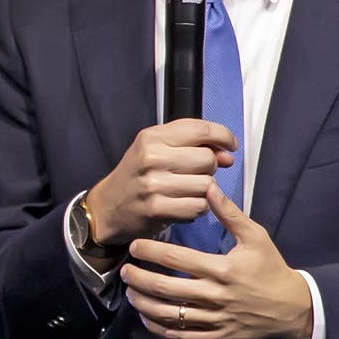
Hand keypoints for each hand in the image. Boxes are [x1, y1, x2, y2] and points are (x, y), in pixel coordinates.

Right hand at [86, 119, 236, 245]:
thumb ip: (193, 145)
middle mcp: (152, 157)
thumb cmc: (138, 174)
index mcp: (152, 136)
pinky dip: (198, 207)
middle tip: (195, 172)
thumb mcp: (158, 148)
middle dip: (209, 167)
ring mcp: (154, 184)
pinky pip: (198, 206)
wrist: (108, 206)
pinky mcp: (157, 209)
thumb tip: (227, 154)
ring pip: (206, 184)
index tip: (230, 144)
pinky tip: (185, 203)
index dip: (223, 135)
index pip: (200, 129)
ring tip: (188, 189)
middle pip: (207, 158)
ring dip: (204, 190)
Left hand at [121, 183, 312, 338]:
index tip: (135, 245)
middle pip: (167, 289)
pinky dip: (159, 327)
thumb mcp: (255, 236)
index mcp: (222, 269)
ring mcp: (214, 321)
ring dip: (144, 304)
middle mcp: (215, 297)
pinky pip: (180, 336)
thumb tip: (207, 185)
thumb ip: (229, 212)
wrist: (291, 309)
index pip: (178, 259)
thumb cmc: (271, 268)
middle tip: (124, 269)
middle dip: (140, 279)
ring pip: (170, 316)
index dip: (152, 252)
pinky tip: (146, 317)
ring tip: (130, 293)